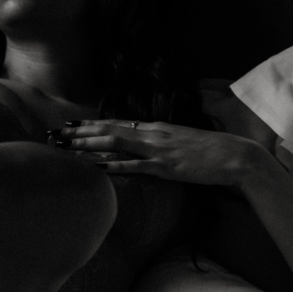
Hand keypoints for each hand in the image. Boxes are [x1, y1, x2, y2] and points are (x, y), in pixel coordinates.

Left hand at [51, 119, 265, 185]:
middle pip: (108, 129)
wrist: (238, 156)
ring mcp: (159, 149)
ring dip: (88, 145)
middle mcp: (153, 134)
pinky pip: (135, 165)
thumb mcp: (180, 141)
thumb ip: (159, 141)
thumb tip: (141, 144)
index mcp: (156, 128)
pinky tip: (96, 168)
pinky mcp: (167, 166)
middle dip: (79, 133)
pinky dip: (114, 165)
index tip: (68, 125)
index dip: (90, 124)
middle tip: (54, 134)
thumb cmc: (211, 151)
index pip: (116, 123)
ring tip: (65, 148)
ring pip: (116, 143)